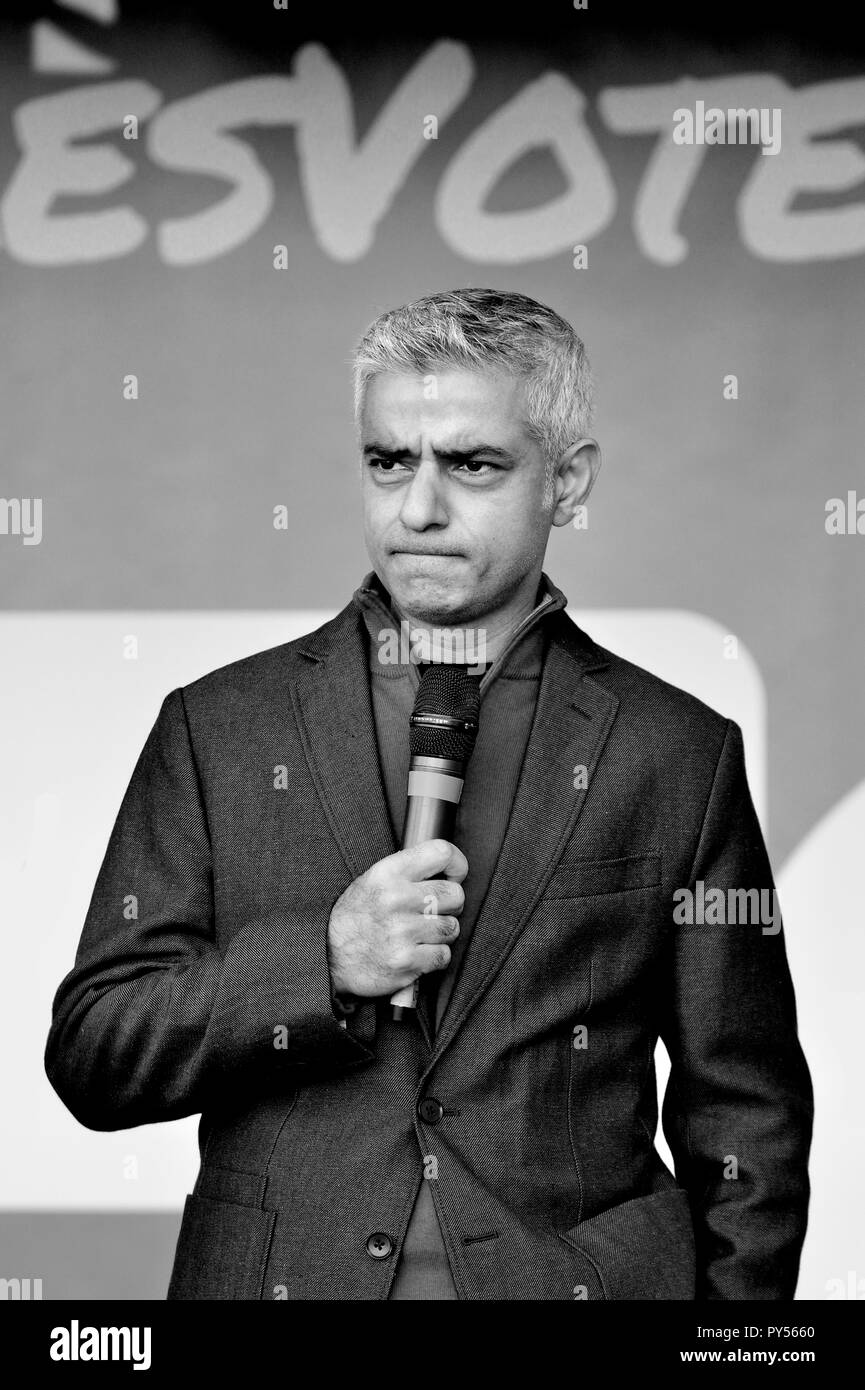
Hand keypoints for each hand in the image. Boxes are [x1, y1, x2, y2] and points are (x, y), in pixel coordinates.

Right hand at [327, 839, 467, 998]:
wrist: (327, 955)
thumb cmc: (356, 916)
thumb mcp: (373, 879)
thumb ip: (408, 871)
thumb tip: (449, 868)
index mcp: (388, 873)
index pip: (442, 853)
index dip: (456, 864)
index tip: (454, 876)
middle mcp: (396, 899)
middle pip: (455, 894)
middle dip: (449, 905)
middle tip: (433, 912)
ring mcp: (402, 932)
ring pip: (452, 927)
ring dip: (441, 934)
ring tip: (419, 934)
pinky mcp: (407, 962)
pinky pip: (444, 955)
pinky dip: (434, 957)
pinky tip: (416, 952)